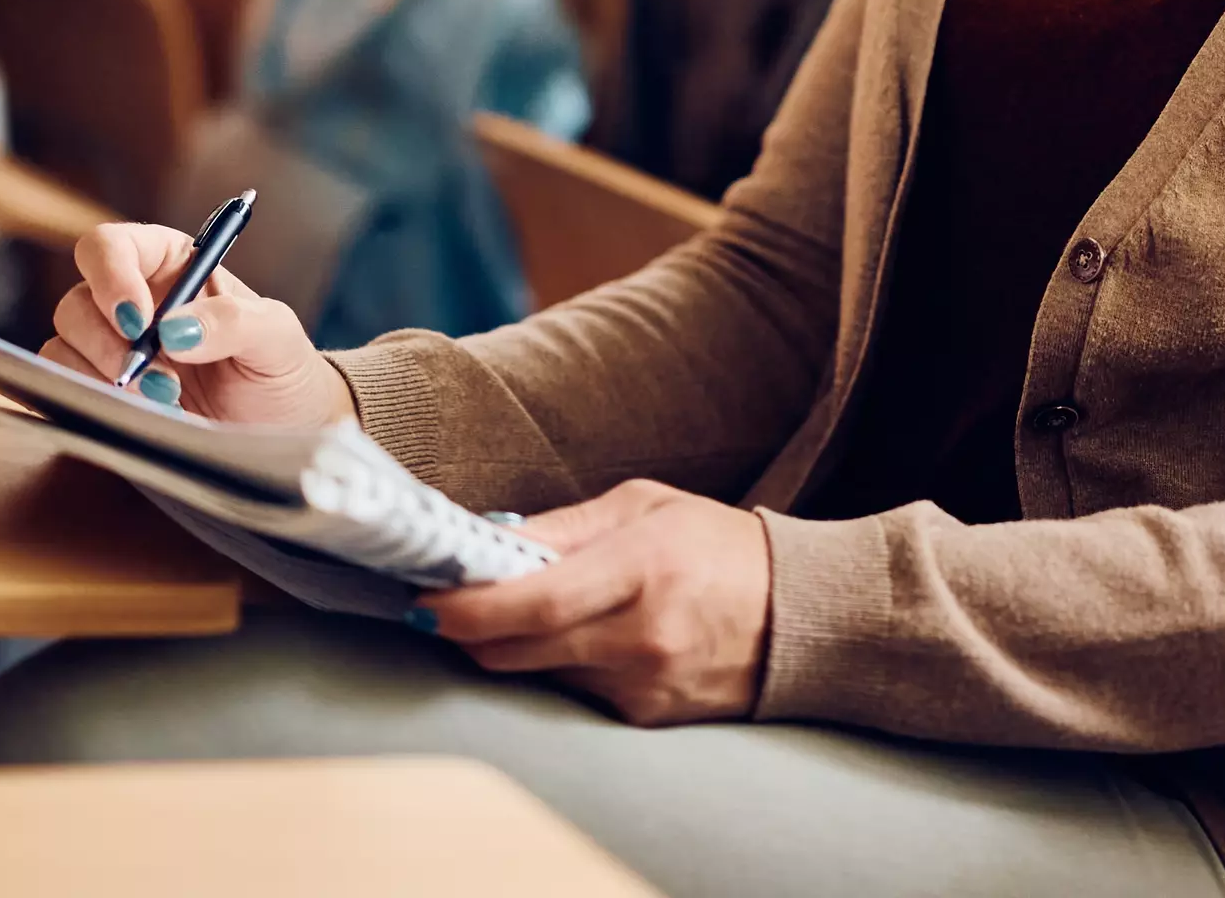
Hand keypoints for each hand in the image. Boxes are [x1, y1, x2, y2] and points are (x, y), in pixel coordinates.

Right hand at [44, 220, 350, 426]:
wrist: (281, 431)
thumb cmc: (280, 370)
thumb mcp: (277, 336)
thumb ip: (234, 322)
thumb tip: (175, 330)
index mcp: (170, 264)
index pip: (110, 246)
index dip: (111, 277)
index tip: (139, 323)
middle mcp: (131, 300)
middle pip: (77, 303)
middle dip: (113, 347)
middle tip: (163, 382)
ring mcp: (110, 348)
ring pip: (64, 347)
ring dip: (106, 380)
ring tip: (166, 402)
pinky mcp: (99, 393)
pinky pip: (64, 388)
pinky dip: (92, 403)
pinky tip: (141, 415)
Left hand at [419, 480, 772, 724]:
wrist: (799, 613)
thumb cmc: (717, 547)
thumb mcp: (645, 506)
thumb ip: (564, 528)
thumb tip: (489, 543)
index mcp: (641, 566)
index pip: (533, 602)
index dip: (467, 608)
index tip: (426, 600)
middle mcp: (641, 634)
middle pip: (517, 650)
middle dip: (469, 632)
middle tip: (446, 607)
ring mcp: (644, 684)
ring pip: (540, 673)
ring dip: (519, 646)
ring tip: (536, 609)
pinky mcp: (646, 718)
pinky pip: (576, 692)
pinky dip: (564, 665)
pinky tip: (590, 637)